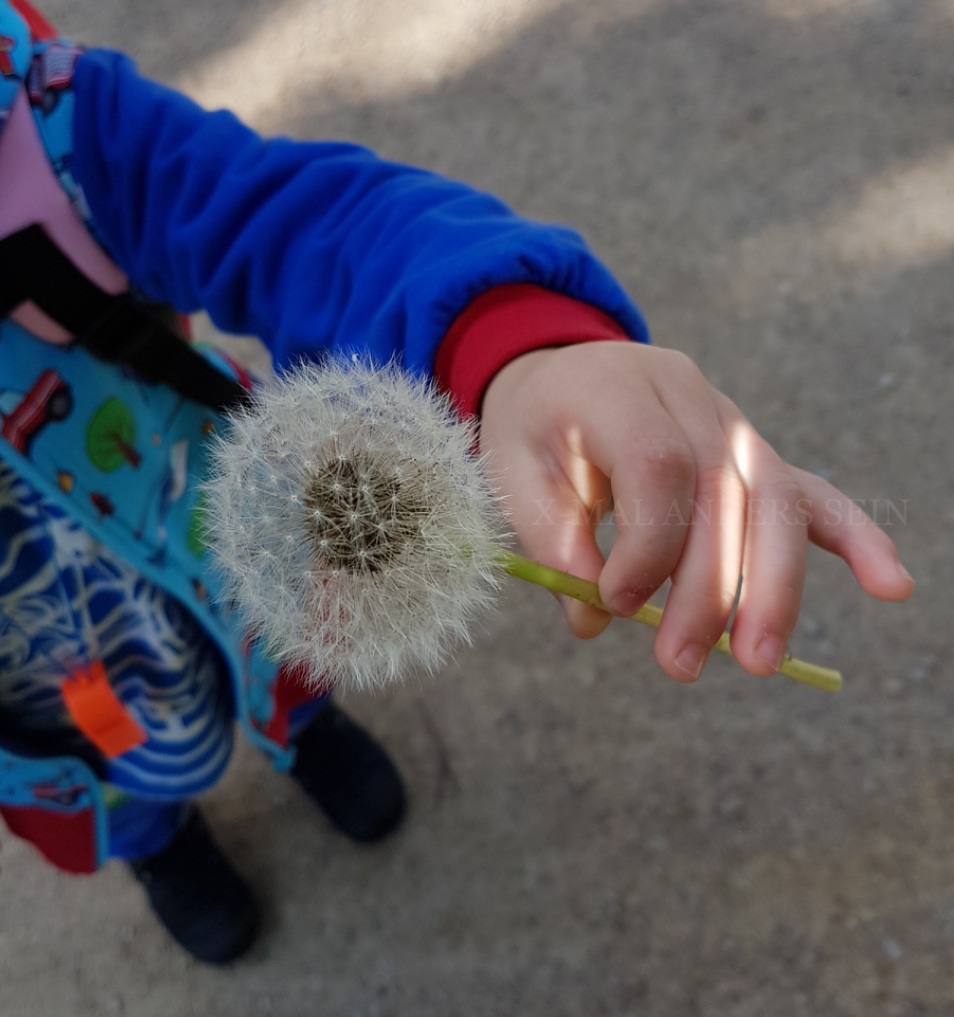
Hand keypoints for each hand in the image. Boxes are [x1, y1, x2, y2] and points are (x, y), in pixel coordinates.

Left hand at [478, 341, 914, 681]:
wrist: (563, 377)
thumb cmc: (534, 430)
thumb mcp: (513, 476)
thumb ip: (552, 541)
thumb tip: (596, 620)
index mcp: (617, 387)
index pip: (659, 465)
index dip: (647, 544)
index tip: (614, 602)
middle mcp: (686, 395)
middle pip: (724, 490)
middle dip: (710, 588)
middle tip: (680, 665)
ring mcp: (729, 420)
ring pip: (773, 500)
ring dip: (771, 586)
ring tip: (757, 661)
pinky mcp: (752, 452)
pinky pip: (808, 490)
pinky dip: (853, 537)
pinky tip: (888, 584)